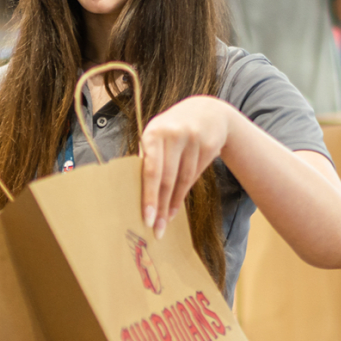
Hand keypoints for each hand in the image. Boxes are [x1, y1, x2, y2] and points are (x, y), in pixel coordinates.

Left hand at [138, 96, 232, 238]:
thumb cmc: (173, 128)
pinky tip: (174, 208)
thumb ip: (147, 155)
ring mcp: (194, 140)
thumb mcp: (157, 133)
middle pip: (167, 179)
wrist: (208, 111)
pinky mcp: (209, 146)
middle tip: (155, 229)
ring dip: (171, 204)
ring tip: (164, 222)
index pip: (151, 169)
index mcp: (153, 132)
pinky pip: (193, 177)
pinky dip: (182, 195)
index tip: (146, 217)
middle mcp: (173, 134)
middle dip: (160, 206)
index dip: (149, 195)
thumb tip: (131, 188)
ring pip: (182, 181)